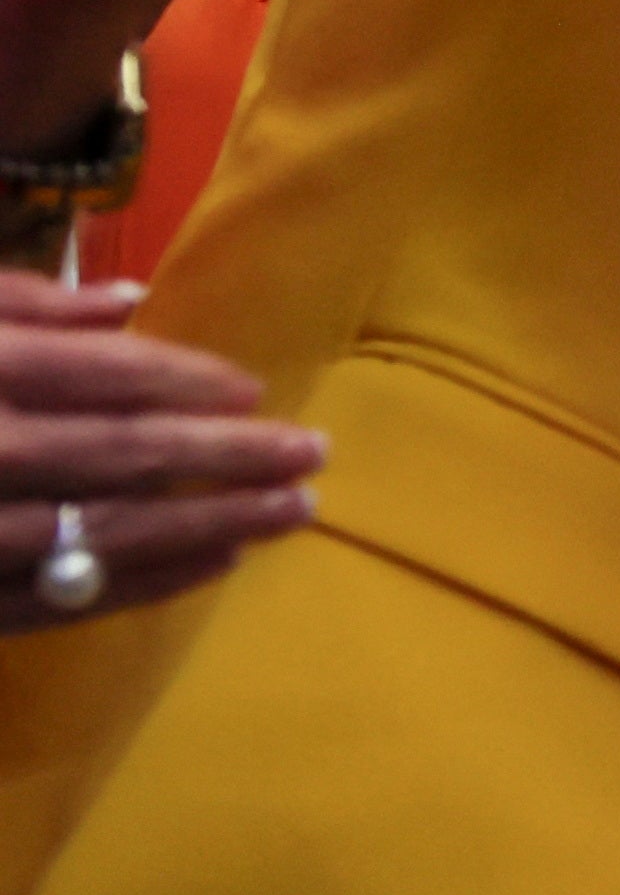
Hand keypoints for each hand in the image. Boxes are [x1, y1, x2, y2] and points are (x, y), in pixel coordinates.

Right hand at [0, 273, 321, 628]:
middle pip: (132, 452)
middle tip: (315, 452)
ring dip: (217, 520)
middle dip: (234, 453)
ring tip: (297, 509)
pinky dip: (154, 578)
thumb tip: (129, 302)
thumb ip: (24, 306)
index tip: (254, 391)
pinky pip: (77, 592)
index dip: (189, 380)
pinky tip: (222, 561)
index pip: (109, 375)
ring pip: (118, 528)